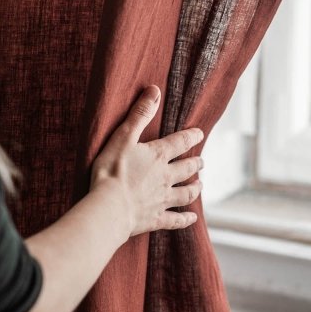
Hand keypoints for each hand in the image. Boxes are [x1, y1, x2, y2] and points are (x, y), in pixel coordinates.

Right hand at [91, 86, 204, 237]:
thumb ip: (139, 114)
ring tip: (200, 184)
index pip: (180, 142)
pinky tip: (192, 219)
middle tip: (201, 162)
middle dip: (195, 164)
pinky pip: (175, 220)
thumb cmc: (111, 170)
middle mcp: (166, 178)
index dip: (191, 137)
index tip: (200, 134)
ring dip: (195, 188)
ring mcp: (162, 200)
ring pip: (186, 193)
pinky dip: (185, 219)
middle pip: (186, 169)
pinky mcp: (155, 218)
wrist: (109, 207)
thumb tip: (155, 91)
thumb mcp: (123, 137)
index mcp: (158, 156)